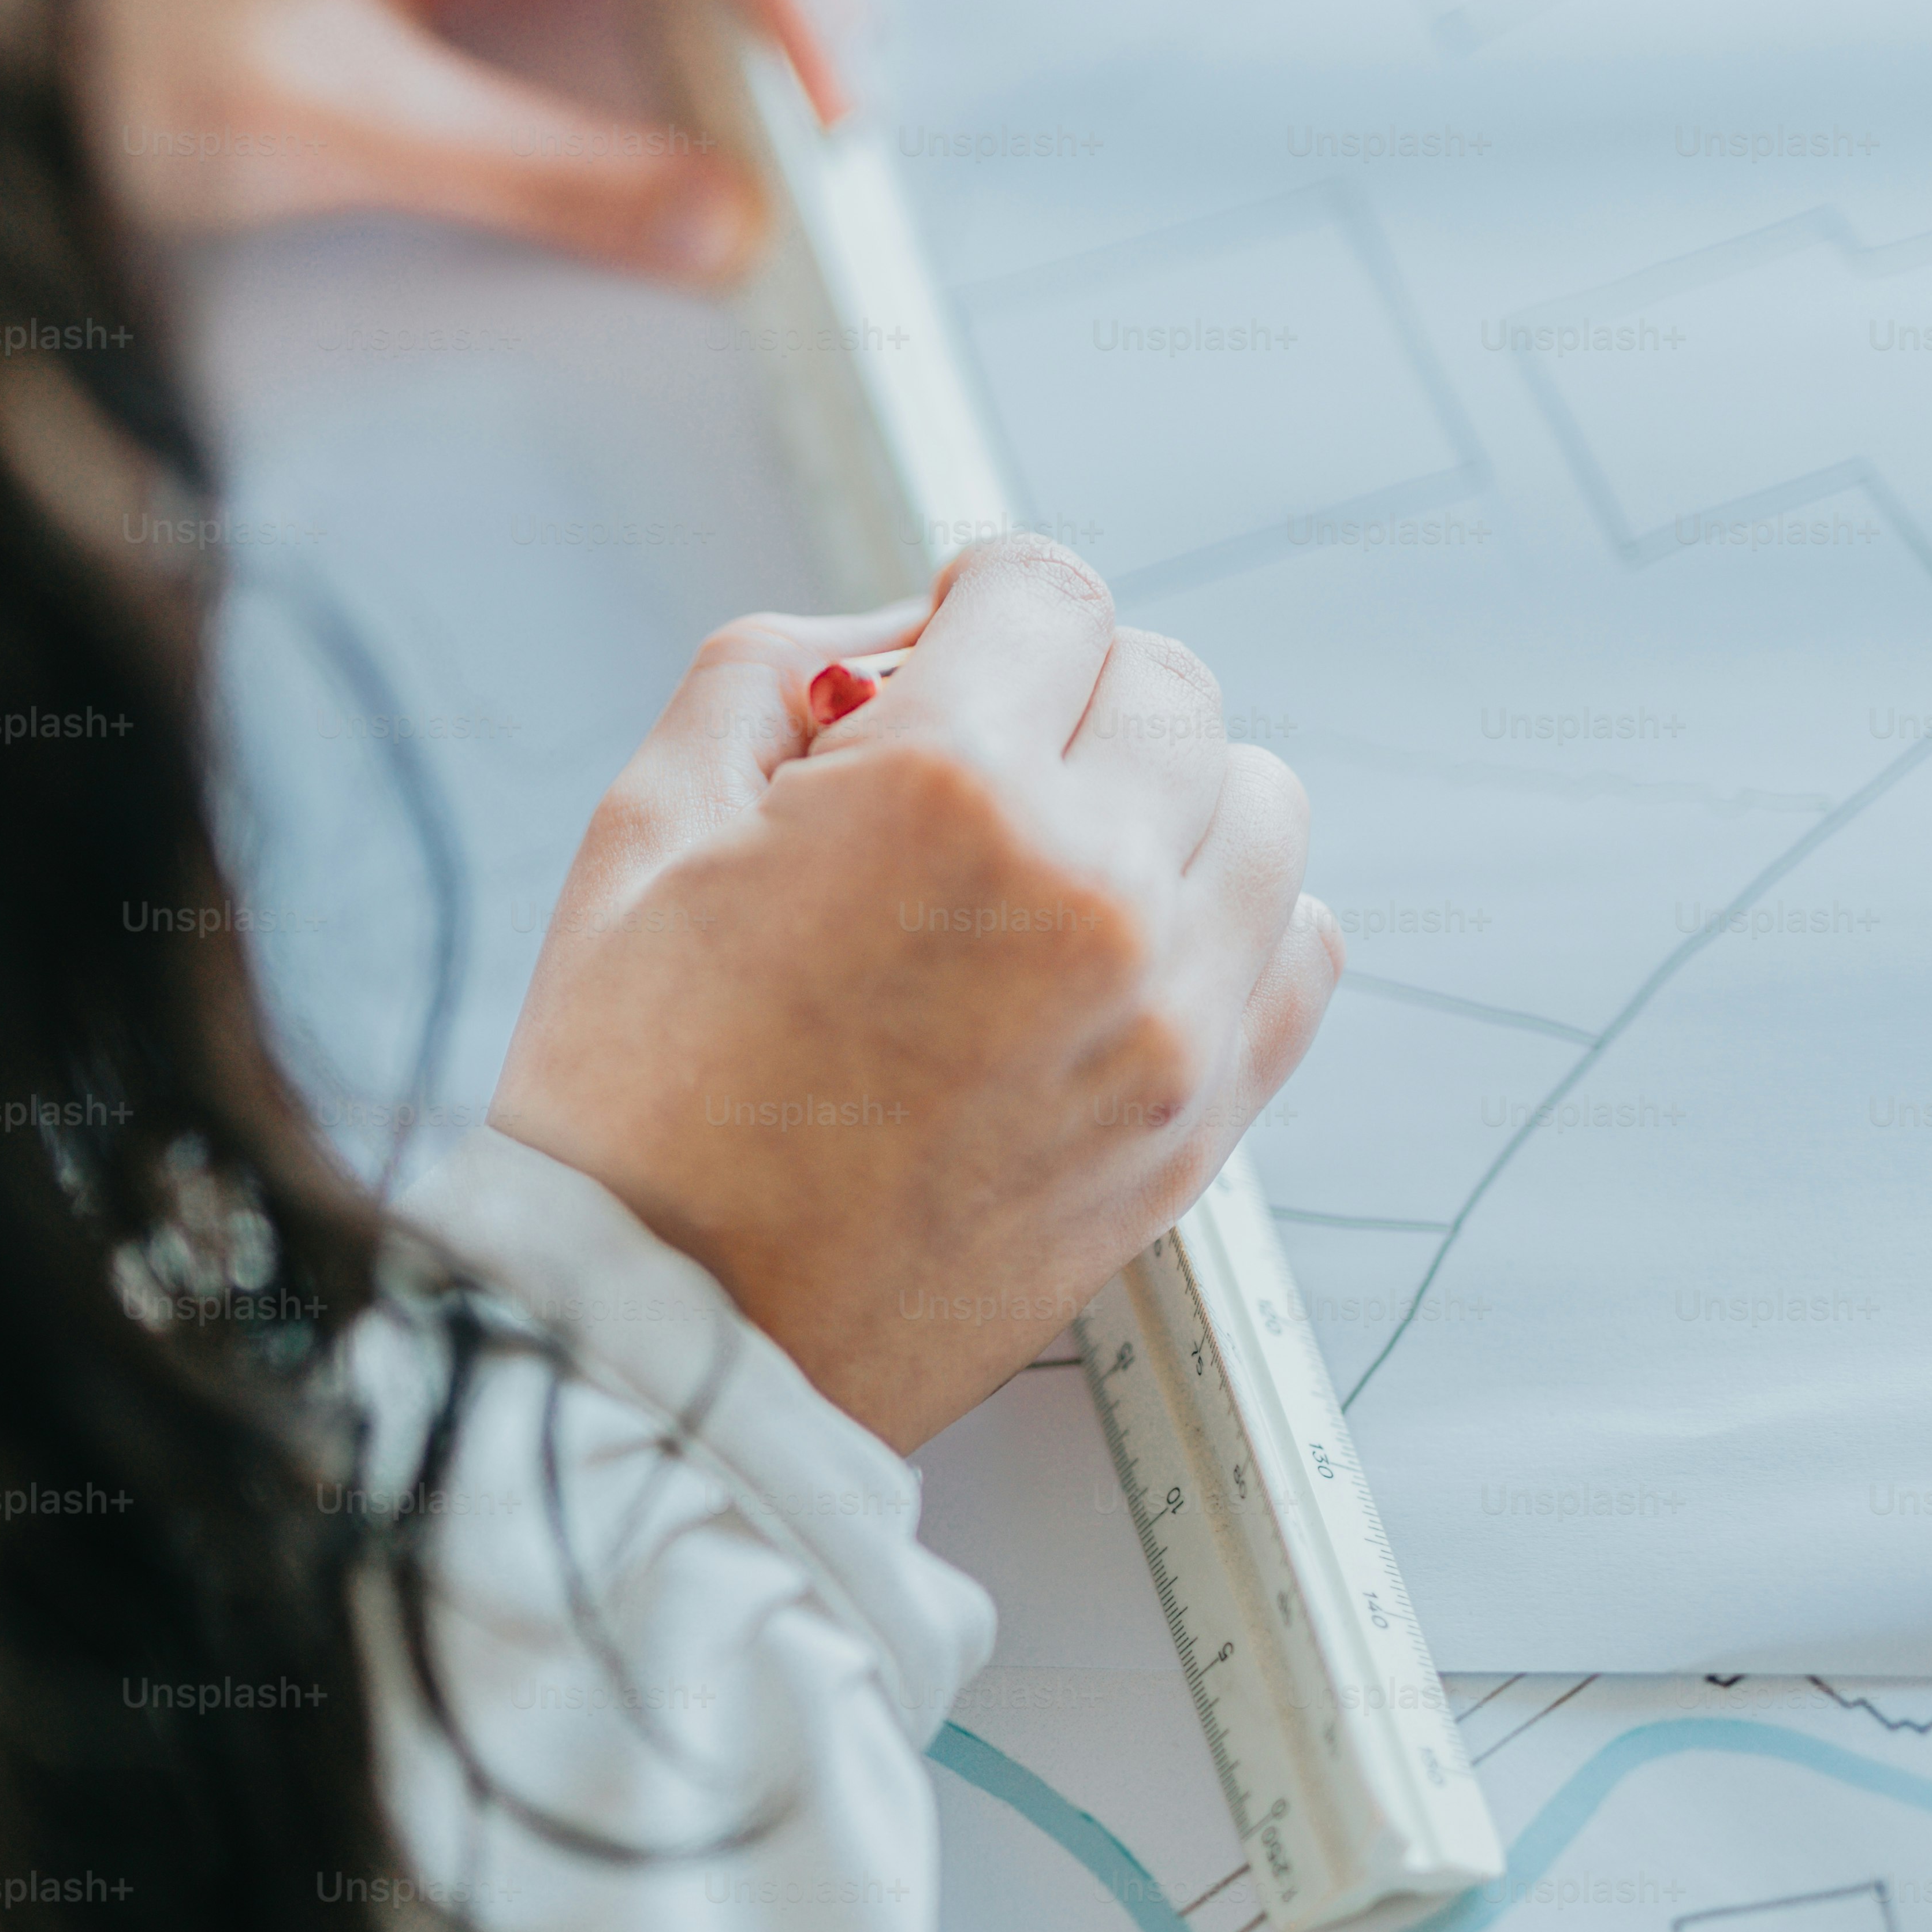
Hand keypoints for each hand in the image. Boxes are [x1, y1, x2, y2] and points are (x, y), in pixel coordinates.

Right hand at [487, 540, 1342, 1453]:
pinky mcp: (1198, 1127)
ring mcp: (1168, 1019)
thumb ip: (774, 674)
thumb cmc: (633, 1103)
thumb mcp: (643, 824)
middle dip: (1065, 693)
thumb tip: (897, 637)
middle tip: (967, 766)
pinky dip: (1233, 918)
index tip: (940, 648)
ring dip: (1165, 795)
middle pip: (1167, 684)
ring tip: (1052, 857)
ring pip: (1258, 802)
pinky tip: (1124, 947)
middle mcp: (1093, 892)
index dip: (976, 601)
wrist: (672, 1342)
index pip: (1047, 589)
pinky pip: (1298, 950)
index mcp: (948, 793)